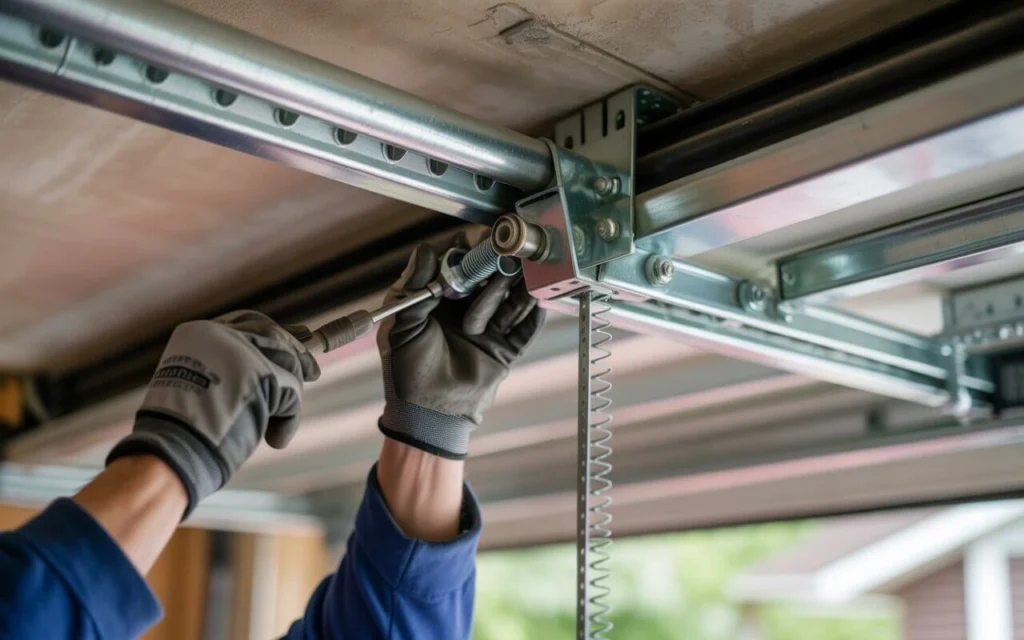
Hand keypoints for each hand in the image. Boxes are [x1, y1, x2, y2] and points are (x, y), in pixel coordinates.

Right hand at [107, 311, 319, 517]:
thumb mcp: (202, 386)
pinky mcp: (262, 374)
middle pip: (275, 337)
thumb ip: (234, 369)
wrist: (173, 450)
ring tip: (272, 427)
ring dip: (287, 399)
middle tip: (313, 371)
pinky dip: (288, 420)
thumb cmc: (186, 431)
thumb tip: (280, 364)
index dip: (276, 330)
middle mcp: (221, 335)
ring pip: (287, 364)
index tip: (300, 335)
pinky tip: (276, 439)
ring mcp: (242, 352)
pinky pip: (291, 392)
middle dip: (297, 356)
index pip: (248, 321)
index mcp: (200, 334)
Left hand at [377, 244, 544, 458]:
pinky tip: (537, 299)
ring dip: (516, 286)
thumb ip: (415, 288)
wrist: (427, 414)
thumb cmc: (406, 370)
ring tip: (521, 272)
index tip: (478, 238)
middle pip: (489, 277)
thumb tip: (424, 250)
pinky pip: (526, 328)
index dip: (468, 249)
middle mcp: (466, 309)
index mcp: (439, 299)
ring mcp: (489, 328)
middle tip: (507, 251)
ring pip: (510, 299)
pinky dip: (533, 313)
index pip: (458, 265)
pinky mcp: (505, 348)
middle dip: (498, 264)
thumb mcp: (402, 324)